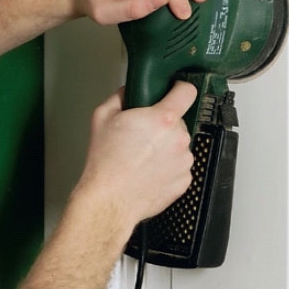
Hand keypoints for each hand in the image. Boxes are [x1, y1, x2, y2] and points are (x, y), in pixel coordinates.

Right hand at [74, 82, 195, 230]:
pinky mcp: (184, 181)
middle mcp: (178, 139)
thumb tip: (128, 93)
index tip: (174, 91)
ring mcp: (184, 161)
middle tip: (140, 135)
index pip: (187, 92)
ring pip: (178, 145)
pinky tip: (147, 171)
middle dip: (162, 124)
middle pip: (177, 121)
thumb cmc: (106, 162)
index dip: (180, 88)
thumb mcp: (102, 117)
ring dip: (165, 147)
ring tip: (141, 157)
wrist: (110, 200)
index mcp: (162, 119)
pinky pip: (179, 166)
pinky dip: (167, 167)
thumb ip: (119, 97)